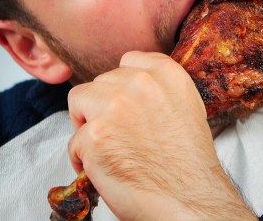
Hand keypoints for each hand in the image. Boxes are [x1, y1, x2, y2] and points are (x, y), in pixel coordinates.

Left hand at [67, 51, 254, 219]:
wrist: (189, 201)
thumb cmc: (188, 164)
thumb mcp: (185, 108)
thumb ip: (159, 89)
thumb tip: (129, 87)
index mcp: (167, 74)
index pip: (128, 61)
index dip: (122, 86)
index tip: (126, 106)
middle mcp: (141, 83)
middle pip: (101, 82)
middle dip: (103, 107)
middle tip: (118, 134)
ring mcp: (115, 107)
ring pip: (79, 101)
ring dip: (87, 125)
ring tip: (104, 148)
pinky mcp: (95, 136)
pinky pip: (73, 141)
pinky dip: (82, 159)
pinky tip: (103, 170)